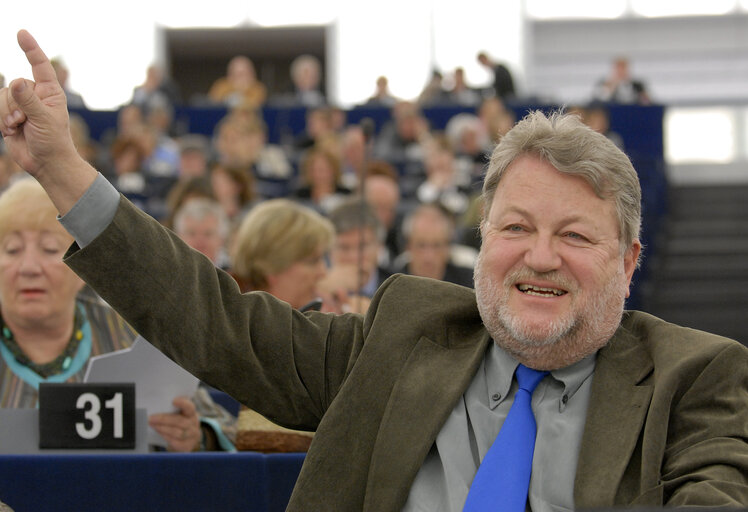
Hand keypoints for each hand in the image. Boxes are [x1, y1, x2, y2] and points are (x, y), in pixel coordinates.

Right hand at [0, 30, 96, 213]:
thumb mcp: (43, 120)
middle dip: (16, 103)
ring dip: (7, 113)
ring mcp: (22, 105)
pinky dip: (2, 119)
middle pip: (15, 85)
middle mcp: (36, 95)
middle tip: (25, 120)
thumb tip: (15, 80)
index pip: (40, 65)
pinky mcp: (10, 115)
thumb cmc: (53, 142)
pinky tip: (12, 129)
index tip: (21, 33)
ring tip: (19, 125)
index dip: (30, 48)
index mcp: (50, 93)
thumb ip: (28, 100)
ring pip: (2, 95)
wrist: (46, 163)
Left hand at [148, 396, 201, 451]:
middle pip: (180, 421)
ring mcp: (192, 436)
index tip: (173, 401)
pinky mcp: (187, 446)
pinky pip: (175, 442)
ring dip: (163, 428)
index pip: (189, 407)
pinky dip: (166, 437)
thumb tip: (156, 406)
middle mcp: (194, 424)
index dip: (183, 403)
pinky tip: (159, 433)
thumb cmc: (179, 423)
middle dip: (164, 419)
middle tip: (151, 418)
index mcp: (192, 413)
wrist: (188, 439)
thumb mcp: (180, 415)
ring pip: (177, 432)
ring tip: (152, 425)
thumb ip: (172, 410)